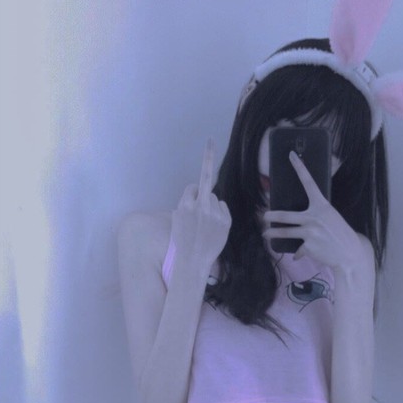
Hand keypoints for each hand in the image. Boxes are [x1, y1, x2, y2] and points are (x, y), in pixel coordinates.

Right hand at [171, 138, 231, 271]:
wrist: (193, 260)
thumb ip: (186, 203)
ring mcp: (215, 214)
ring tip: (205, 225)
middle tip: (205, 168)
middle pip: (206, 186)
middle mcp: (201, 206)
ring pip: (215, 199)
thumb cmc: (182, 240)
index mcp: (185, 204)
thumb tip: (197, 192)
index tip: (210, 142)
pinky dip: (219, 214)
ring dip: (211, 206)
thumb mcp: (176, 218)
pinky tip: (214, 227)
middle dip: (204, 183)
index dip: (195, 185)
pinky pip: (223, 208)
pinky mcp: (226, 221)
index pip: (193, 185)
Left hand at [262, 151, 366, 271]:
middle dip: (272, 216)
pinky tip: (300, 254)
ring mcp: (310, 232)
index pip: (309, 182)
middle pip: (286, 215)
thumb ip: (315, 217)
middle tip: (264, 216)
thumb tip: (300, 222)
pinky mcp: (308, 247)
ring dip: (273, 233)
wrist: (349, 254)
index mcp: (322, 206)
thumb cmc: (340, 234)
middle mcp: (314, 217)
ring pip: (285, 232)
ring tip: (266, 234)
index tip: (291, 156)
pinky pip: (298, 249)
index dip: (300, 168)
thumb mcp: (331, 219)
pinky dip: (299, 252)